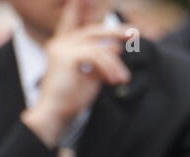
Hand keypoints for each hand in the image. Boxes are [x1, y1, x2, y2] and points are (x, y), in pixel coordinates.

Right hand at [20, 0, 130, 147]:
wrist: (55, 112)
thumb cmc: (71, 98)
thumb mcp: (90, 76)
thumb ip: (100, 62)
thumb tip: (116, 51)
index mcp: (63, 45)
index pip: (71, 21)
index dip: (78, 8)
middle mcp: (60, 42)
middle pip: (92, 31)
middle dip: (115, 31)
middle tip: (134, 33)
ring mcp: (62, 48)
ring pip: (99, 48)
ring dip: (116, 65)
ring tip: (122, 79)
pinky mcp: (66, 57)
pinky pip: (96, 57)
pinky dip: (110, 68)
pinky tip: (114, 80)